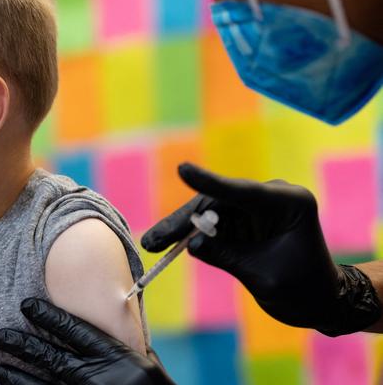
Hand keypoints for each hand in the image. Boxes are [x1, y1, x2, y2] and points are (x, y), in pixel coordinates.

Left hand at [0, 298, 173, 384]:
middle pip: (51, 357)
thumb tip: (106, 316)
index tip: (27, 304)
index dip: (48, 316)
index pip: (74, 331)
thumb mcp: (145, 362)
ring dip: (18, 376)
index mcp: (115, 357)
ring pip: (44, 384)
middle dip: (22, 345)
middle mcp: (97, 378)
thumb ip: (123, 343)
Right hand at [142, 163, 380, 335]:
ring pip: (208, 212)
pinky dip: (189, 235)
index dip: (209, 182)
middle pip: (216, 202)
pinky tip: (166, 244)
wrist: (321, 302)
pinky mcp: (242, 220)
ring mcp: (255, 207)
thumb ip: (227, 256)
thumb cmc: (303, 290)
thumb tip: (190, 243)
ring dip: (180, 228)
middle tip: (153, 240)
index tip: (182, 170)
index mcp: (289, 202)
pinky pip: (210, 224)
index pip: (242, 191)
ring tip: (152, 244)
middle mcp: (270, 197)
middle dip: (182, 221)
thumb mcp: (262, 276)